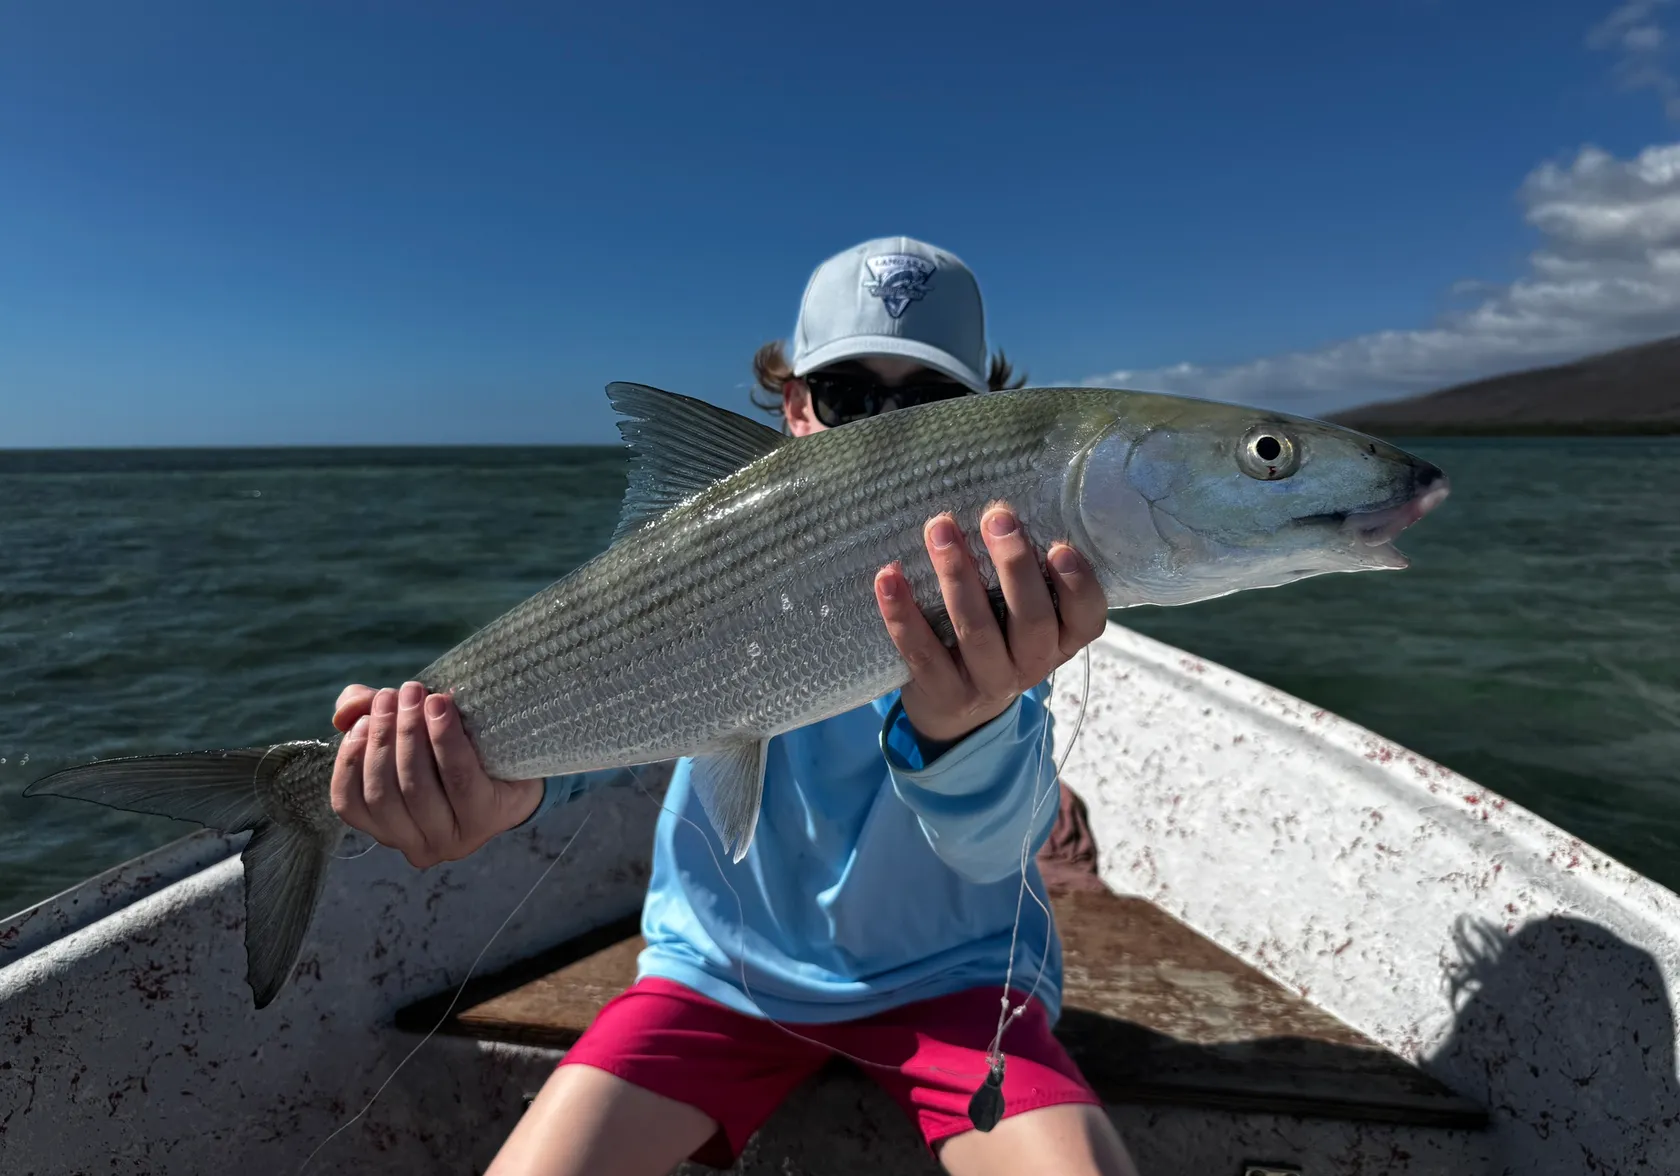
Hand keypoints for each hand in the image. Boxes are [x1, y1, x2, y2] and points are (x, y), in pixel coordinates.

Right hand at [328, 681, 543, 868]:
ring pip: (416, 788)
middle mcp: (416, 846)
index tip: (362, 719)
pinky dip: (445, 739)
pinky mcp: (486, 819)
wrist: (519, 763)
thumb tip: (345, 714)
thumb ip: (367, 716)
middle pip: (383, 793)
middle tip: (393, 695)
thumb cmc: (452, 750)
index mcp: (387, 829)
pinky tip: (441, 708)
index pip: (350, 803)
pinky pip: (458, 778)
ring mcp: (452, 839)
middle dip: (384, 738)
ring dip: (410, 734)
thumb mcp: (405, 731)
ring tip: (415, 694)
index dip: (350, 760)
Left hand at [874, 504, 1108, 747]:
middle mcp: (1032, 665)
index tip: (1059, 546)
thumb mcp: (1022, 616)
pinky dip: (903, 612)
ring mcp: (988, 683)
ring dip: (957, 575)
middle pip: (1032, 621)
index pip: (1087, 619)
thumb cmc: (997, 639)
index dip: (1078, 585)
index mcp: (1061, 641)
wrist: (958, 711)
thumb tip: (1002, 507)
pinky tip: (888, 577)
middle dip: (1014, 566)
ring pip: (975, 631)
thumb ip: (1025, 575)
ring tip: (940, 529)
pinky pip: (921, 652)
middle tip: (996, 517)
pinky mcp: (943, 693)